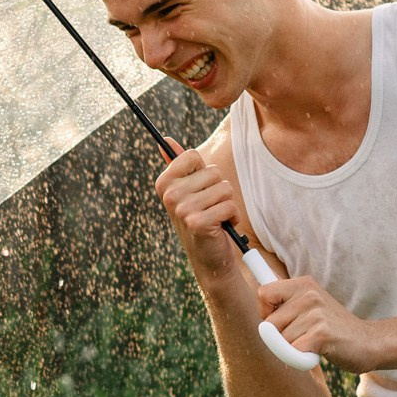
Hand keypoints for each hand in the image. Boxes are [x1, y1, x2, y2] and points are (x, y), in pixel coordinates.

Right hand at [153, 144, 244, 269]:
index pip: (193, 156)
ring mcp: (182, 209)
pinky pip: (229, 206)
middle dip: (220, 190)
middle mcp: (170, 195)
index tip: (199, 188)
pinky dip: (232, 216)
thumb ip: (179, 165)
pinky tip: (222, 227)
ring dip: (228, 204)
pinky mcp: (198, 223)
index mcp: (164, 182)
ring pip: (225, 189)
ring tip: (217, 217)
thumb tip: (166, 140)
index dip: (204, 171)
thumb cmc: (201, 218)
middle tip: (210, 207)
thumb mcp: (187, 191)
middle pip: (214, 172)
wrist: (208, 256)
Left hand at [258, 275, 386, 371]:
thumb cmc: (333, 328)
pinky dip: (300, 359)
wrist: (368, 342)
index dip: (265, 313)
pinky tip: (317, 353)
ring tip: (314, 343)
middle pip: (269, 323)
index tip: (279, 321)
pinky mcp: (321, 334)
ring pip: (281, 340)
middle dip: (280, 337)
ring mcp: (316, 314)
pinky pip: (292, 352)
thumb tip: (258, 300)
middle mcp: (309, 295)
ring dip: (294, 349)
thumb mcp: (311, 306)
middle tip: (303, 336)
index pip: (263, 293)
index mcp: (304, 284)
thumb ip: (287, 302)